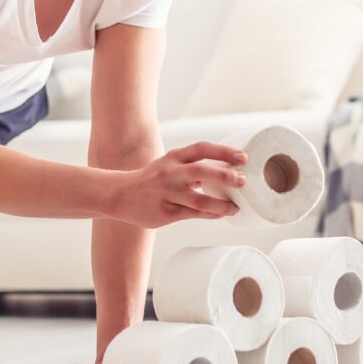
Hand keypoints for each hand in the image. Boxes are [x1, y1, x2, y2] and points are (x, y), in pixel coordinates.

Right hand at [105, 142, 247, 228]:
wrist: (120, 195)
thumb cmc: (151, 180)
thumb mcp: (168, 165)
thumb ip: (192, 167)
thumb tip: (225, 171)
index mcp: (173, 158)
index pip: (201, 149)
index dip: (223, 151)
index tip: (242, 157)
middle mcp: (170, 173)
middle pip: (200, 171)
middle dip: (224, 175)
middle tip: (242, 181)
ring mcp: (167, 193)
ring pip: (198, 199)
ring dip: (220, 204)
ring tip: (235, 207)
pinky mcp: (165, 212)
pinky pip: (191, 214)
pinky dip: (209, 214)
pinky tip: (220, 214)